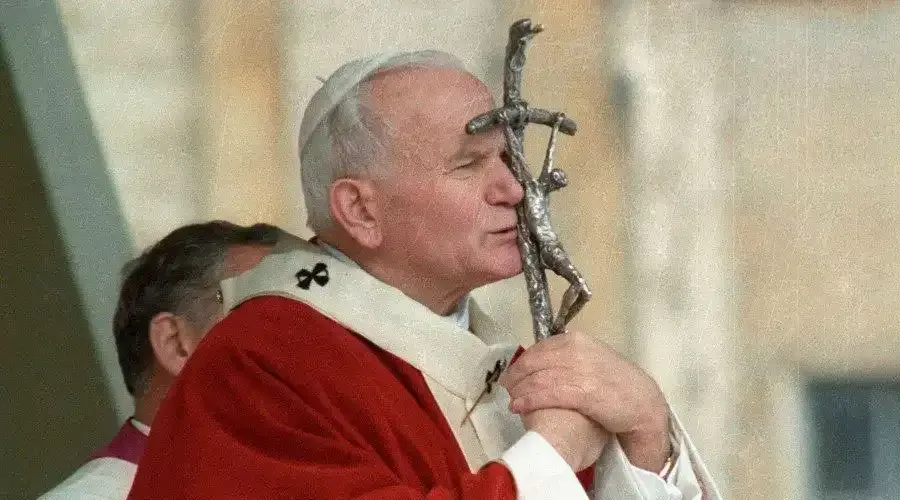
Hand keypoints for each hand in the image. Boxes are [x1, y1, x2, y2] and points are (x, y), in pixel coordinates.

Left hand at [499, 330, 670, 470]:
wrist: (644, 403)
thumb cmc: (617, 384)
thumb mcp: (592, 360)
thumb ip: (569, 358)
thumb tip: (543, 363)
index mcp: (578, 340)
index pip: (540, 349)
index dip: (522, 362)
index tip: (511, 374)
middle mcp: (577, 350)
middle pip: (534, 361)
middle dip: (516, 375)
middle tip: (506, 388)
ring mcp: (580, 370)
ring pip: (537, 377)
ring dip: (519, 389)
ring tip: (511, 399)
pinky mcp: (583, 392)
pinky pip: (547, 393)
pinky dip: (529, 399)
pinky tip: (518, 406)